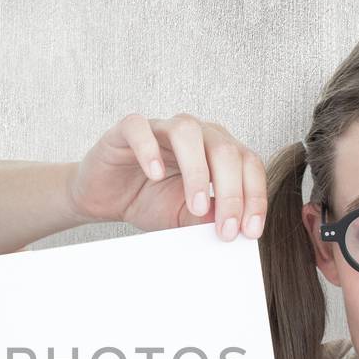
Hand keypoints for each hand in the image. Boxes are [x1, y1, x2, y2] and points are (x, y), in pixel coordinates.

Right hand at [66, 113, 267, 240]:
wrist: (105, 198)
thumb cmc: (147, 200)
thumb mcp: (184, 217)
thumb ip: (209, 216)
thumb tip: (236, 225)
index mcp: (216, 151)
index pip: (247, 164)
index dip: (253, 197)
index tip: (250, 231)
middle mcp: (195, 134)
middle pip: (224, 149)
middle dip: (230, 192)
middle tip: (225, 228)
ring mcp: (161, 128)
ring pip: (187, 132)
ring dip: (197, 171)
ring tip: (194, 206)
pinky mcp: (127, 130)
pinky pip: (140, 128)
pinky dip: (149, 149)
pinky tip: (154, 174)